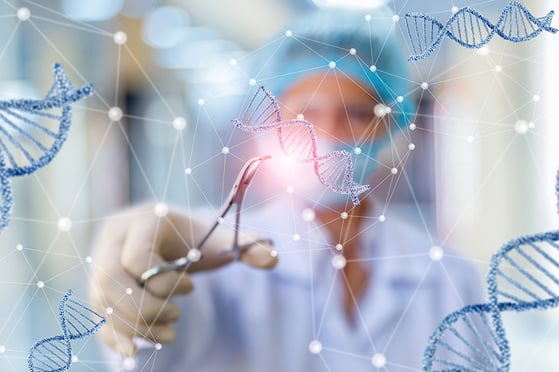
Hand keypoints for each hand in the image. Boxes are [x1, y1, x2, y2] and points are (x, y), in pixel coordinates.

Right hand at [88, 204, 276, 355]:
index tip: (192, 288)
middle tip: (177, 317)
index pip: (137, 259)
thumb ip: (247, 246)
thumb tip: (272, 257)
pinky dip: (115, 335)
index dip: (165, 282)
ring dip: (134, 326)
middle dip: (146, 309)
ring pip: (102, 300)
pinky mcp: (97, 285)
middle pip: (111, 282)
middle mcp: (113, 238)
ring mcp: (100, 262)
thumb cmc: (195, 240)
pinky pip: (96, 313)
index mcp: (142, 220)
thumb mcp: (219, 240)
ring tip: (169, 335)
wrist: (168, 240)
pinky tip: (135, 350)